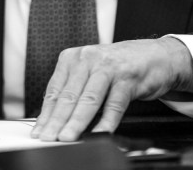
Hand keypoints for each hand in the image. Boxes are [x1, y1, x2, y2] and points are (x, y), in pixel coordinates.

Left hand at [31, 37, 192, 141]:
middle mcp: (88, 59)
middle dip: (57, 121)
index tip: (39, 131)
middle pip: (69, 96)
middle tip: (49, 138)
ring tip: (68, 137)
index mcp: (73, 58)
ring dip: (77, 122)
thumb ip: (74, 91)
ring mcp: (108, 67)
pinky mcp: (128, 77)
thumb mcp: (90, 72)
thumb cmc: (117, 66)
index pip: (55, 90)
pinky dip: (107, 121)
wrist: (153, 54)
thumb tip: (55, 119)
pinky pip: (115, 104)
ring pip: (89, 99)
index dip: (46, 114)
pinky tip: (100, 133)